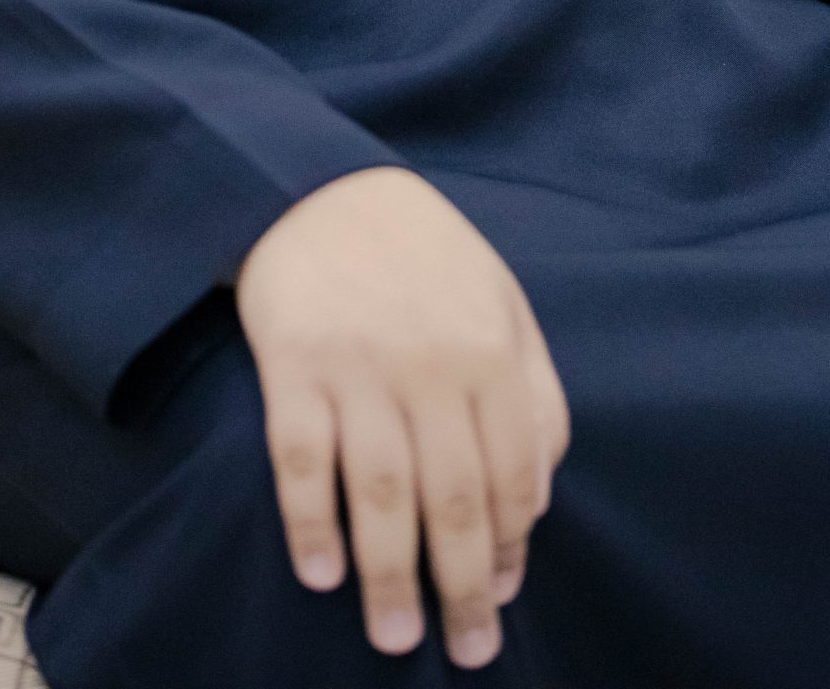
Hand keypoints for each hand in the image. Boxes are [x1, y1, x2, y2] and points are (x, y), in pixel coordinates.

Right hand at [233, 165, 569, 668]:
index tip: (502, 597)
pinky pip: (300, 458)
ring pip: (379, 492)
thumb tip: (538, 496)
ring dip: (388, 575)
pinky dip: (309, 521)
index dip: (510, 547)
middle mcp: (427, 363)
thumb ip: (533, 390)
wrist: (320, 187)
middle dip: (460, 587)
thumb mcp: (500, 300)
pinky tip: (320, 573)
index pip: (511, 474)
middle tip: (464, 650)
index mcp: (488, 349)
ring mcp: (356, 365)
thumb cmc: (424, 255)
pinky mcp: (291, 362)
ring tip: (394, 637)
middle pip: (451, 498)